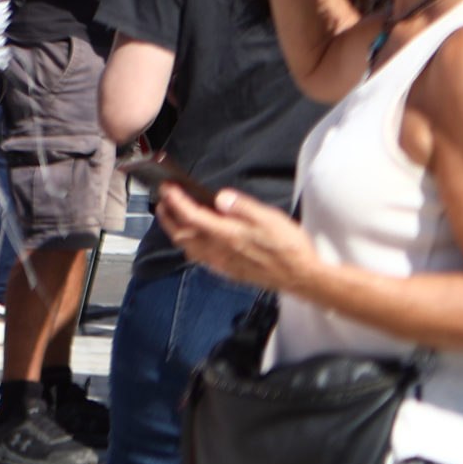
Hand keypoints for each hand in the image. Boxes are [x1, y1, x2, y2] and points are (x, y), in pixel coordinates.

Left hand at [159, 185, 316, 294]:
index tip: (168, 187)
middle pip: (182, 233)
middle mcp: (218, 250)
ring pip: (187, 247)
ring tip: (173, 218)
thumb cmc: (289, 246)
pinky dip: (188, 245)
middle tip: (163, 201)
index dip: (176, 200)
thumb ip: (243, 207)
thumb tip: (220, 197)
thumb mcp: (270, 218)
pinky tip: (195, 241)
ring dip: (175, 231)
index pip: (191, 215)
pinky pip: (198, 258)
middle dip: (168, 216)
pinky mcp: (226, 270)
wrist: (299, 276)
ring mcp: (221, 263)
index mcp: (228, 234)